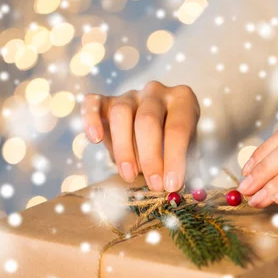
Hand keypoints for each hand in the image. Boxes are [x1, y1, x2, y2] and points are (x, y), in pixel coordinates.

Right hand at [81, 82, 199, 190]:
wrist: (159, 131)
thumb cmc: (177, 144)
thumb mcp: (187, 151)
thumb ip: (181, 164)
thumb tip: (172, 186)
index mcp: (182, 99)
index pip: (178, 128)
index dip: (174, 158)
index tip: (172, 185)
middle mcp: (156, 92)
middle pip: (147, 120)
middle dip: (150, 157)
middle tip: (154, 185)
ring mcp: (130, 94)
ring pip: (121, 114)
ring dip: (124, 149)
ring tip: (129, 175)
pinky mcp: (106, 101)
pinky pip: (93, 103)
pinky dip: (91, 119)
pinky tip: (95, 139)